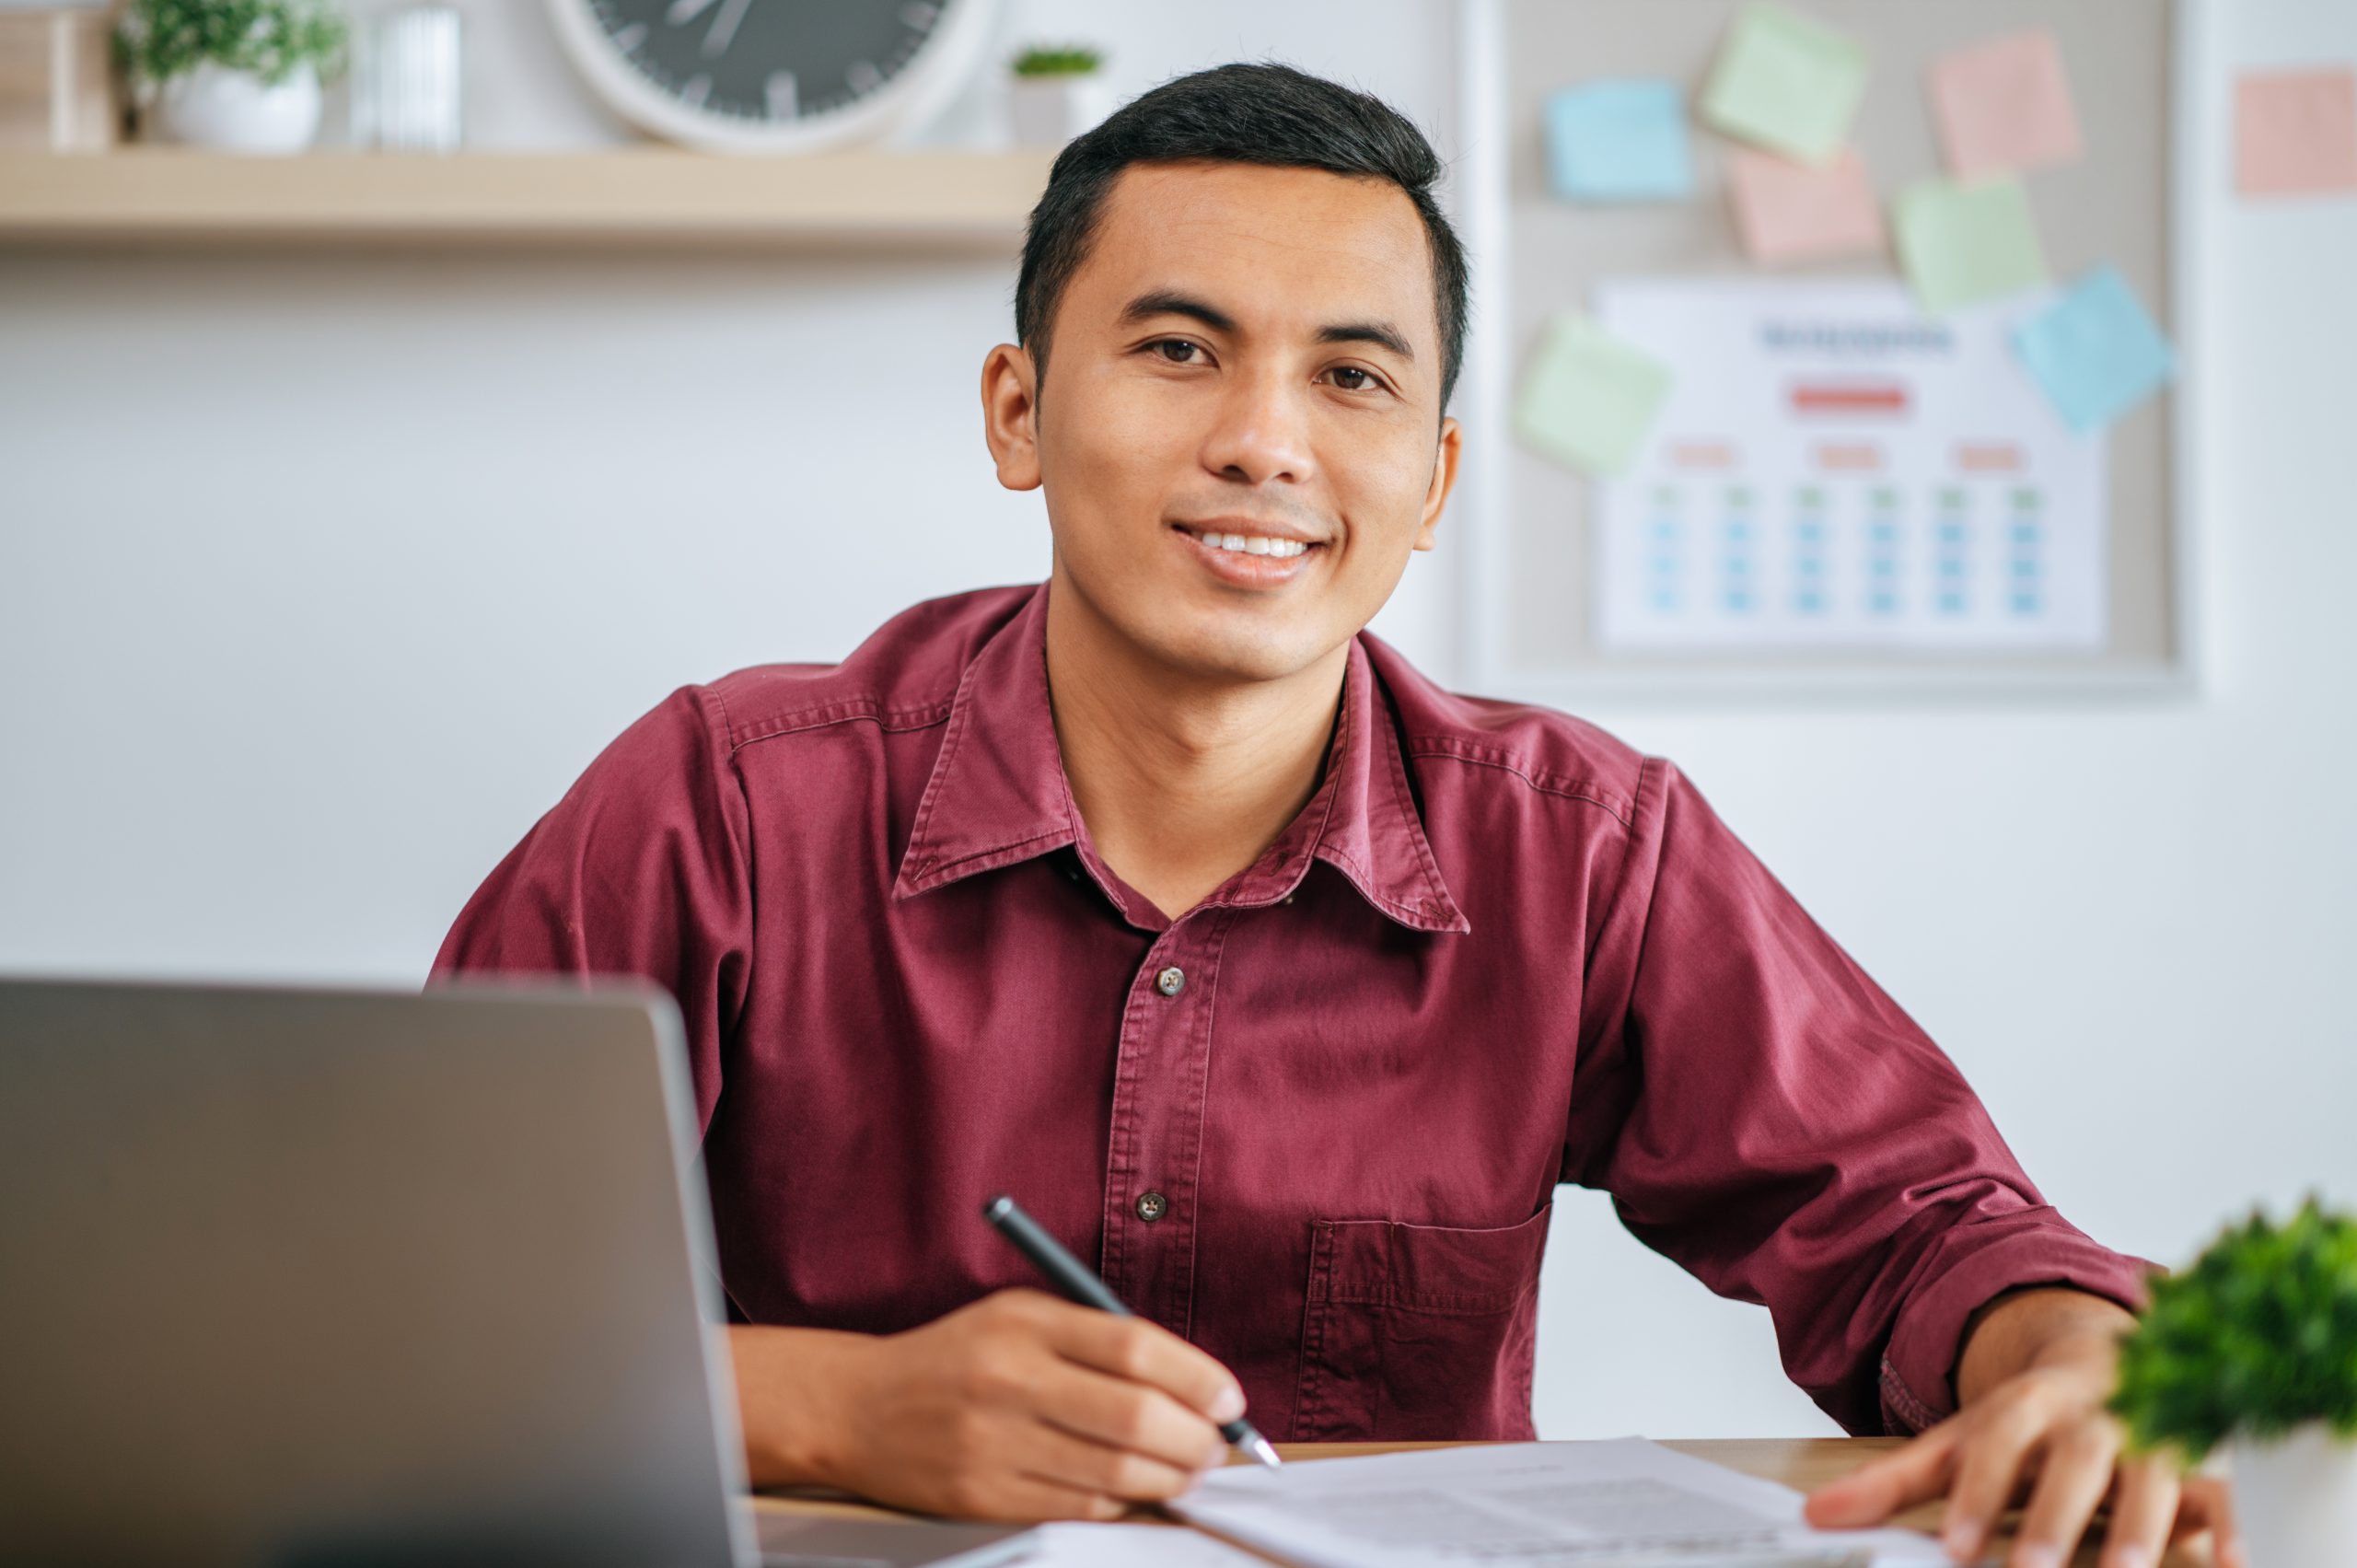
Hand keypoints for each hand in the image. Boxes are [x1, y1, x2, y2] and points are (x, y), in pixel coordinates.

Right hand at [730, 1289, 1246, 1520]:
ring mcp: (995, 1443)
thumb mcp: (1022, 1316)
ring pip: (1116, 1474)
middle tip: (1218, 1447)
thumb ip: (1099, 1339)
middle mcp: (1010, 1380)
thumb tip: (1193, 1384)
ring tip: (1189, 1472)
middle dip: (1198, 1441)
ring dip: (1172, 1480)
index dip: (1199, 1378)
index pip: (1136, 1348)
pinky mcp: (983, 1497)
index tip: (1230, 1401)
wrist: (858, 1408)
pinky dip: (1122, 1502)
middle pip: (1136, 1418)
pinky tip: (1133, 1490)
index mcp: (1026, 1322)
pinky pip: (1080, 1508)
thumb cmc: (959, 1356)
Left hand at [1803, 1330, 2242, 1567]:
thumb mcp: (1957, 1438)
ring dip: (2142, 1525)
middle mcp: (2094, 1412)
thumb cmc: (2023, 1419)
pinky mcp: (2201, 1462)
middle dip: (2059, 1514)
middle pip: (2079, 1458)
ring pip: (2154, 1473)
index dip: (1981, 1492)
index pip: (1999, 1440)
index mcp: (2028, 1401)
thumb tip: (1816, 1515)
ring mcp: (2152, 1434)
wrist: (2103, 1357)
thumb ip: (1893, 1481)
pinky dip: (2232, 1524)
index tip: (1961, 1549)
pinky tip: (2234, 1562)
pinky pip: (2223, 1490)